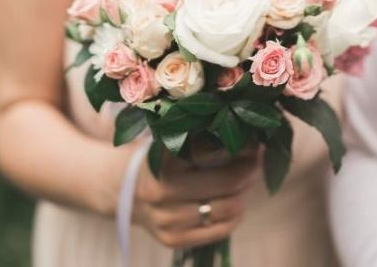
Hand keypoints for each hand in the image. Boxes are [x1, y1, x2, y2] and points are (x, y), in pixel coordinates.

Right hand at [132, 147, 259, 248]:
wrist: (119, 188)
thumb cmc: (155, 156)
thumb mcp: (170, 138)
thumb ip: (203, 138)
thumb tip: (250, 137)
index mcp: (162, 158)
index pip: (215, 151)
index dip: (242, 144)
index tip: (253, 139)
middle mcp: (162, 190)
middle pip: (229, 180)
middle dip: (251, 167)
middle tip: (257, 158)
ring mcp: (167, 219)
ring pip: (229, 207)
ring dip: (245, 191)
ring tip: (246, 179)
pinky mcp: (172, 239)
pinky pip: (221, 230)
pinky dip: (235, 214)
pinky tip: (233, 200)